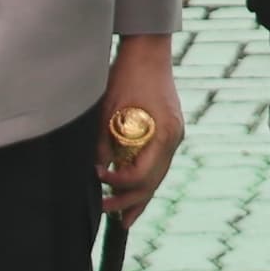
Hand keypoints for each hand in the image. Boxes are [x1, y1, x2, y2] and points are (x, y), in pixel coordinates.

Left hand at [97, 34, 183, 223]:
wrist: (148, 50)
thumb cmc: (126, 75)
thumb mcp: (109, 109)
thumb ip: (103, 142)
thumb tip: (95, 169)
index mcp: (163, 133)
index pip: (142, 174)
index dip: (118, 183)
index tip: (97, 177)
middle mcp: (174, 138)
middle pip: (154, 182)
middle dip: (130, 201)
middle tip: (107, 213)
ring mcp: (174, 135)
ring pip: (158, 177)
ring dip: (140, 197)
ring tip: (124, 219)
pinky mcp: (169, 131)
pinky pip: (158, 164)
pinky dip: (146, 180)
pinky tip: (135, 192)